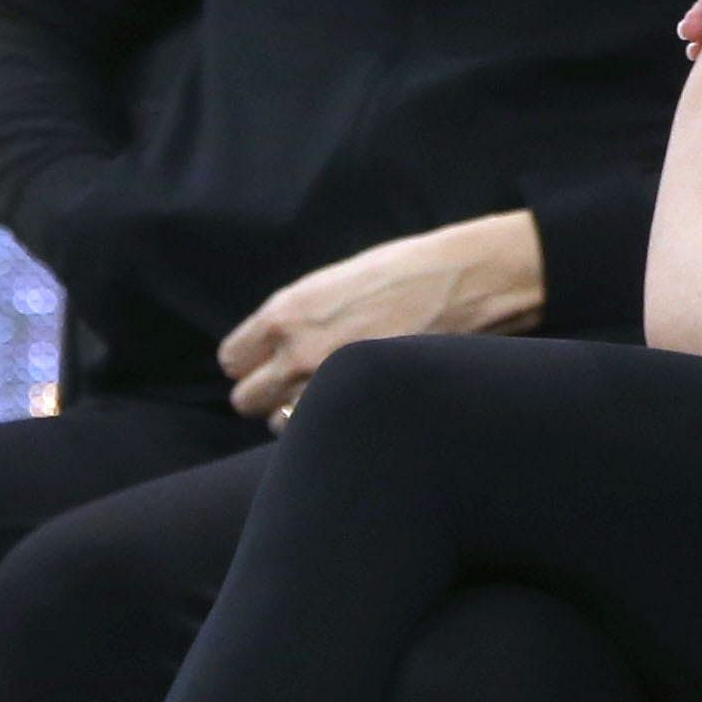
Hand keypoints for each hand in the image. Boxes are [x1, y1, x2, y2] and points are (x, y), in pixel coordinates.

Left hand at [219, 210, 544, 426]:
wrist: (469, 282)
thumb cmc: (408, 269)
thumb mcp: (337, 279)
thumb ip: (296, 316)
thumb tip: (275, 343)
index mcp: (286, 314)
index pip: (232, 360)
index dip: (252, 359)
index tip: (272, 358)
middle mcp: (297, 354)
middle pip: (245, 399)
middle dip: (267, 390)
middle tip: (298, 378)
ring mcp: (328, 386)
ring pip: (278, 423)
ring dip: (297, 411)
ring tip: (330, 390)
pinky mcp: (360, 406)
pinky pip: (319, 432)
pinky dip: (328, 424)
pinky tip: (351, 402)